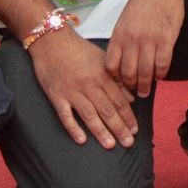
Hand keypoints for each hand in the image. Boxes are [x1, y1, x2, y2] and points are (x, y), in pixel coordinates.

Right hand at [29, 28, 137, 149]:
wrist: (52, 41)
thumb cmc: (79, 50)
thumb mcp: (103, 60)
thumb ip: (117, 79)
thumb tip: (130, 98)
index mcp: (102, 76)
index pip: (119, 100)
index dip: (128, 116)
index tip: (135, 130)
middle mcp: (89, 85)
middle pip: (107, 110)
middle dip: (119, 128)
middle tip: (128, 142)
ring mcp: (72, 91)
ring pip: (89, 115)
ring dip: (101, 131)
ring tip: (110, 145)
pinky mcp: (56, 96)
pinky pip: (65, 115)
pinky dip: (73, 128)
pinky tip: (82, 140)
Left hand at [106, 0, 185, 97]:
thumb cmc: (142, 2)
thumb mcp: (124, 20)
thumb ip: (122, 39)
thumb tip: (122, 59)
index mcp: (119, 35)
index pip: (111, 66)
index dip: (115, 78)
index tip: (120, 83)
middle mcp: (131, 40)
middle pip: (128, 73)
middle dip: (131, 87)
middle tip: (135, 92)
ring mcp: (149, 41)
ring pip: (145, 73)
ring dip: (146, 86)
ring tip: (147, 91)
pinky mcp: (166, 39)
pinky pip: (162, 65)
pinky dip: (161, 74)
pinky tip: (161, 76)